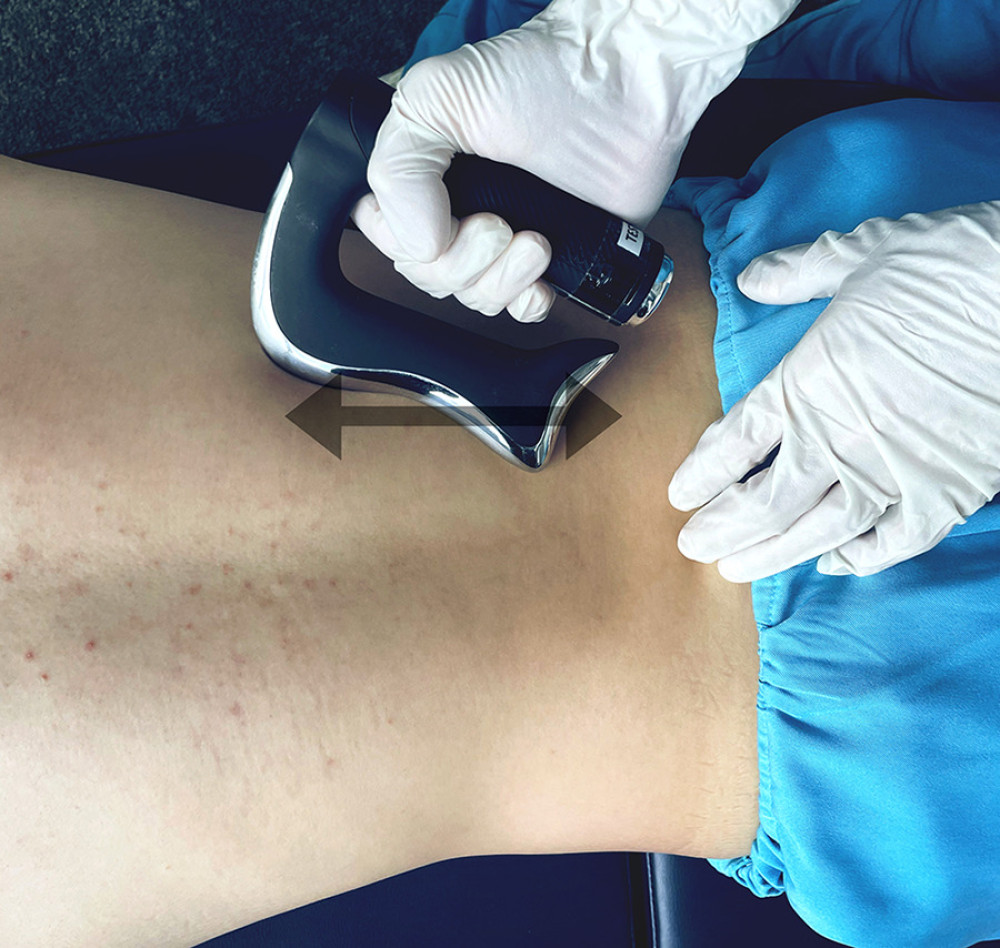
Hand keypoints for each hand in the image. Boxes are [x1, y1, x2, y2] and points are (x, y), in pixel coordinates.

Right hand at [354, 0, 798, 321]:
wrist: (625, 85)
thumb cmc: (537, 74)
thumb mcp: (437, 96)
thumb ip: (399, 168)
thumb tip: (417, 245)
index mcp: (421, 175)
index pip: (385, 236)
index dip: (406, 242)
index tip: (440, 219)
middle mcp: (456, 210)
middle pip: (429, 275)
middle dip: (462, 261)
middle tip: (497, 224)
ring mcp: (504, 238)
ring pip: (474, 297)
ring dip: (501, 280)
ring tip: (536, 241)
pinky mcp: (551, 260)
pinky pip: (521, 310)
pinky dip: (527, 304)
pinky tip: (542, 279)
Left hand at [668, 201, 999, 580]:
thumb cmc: (950, 266)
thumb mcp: (862, 253)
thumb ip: (799, 272)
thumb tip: (753, 278)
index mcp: (806, 384)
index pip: (734, 443)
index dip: (701, 474)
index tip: (679, 495)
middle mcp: (839, 439)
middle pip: (762, 503)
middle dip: (719, 529)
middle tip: (692, 548)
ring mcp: (893, 473)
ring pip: (815, 532)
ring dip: (770, 554)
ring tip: (735, 571)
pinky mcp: (948, 492)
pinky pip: (895, 542)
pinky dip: (862, 558)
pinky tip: (833, 564)